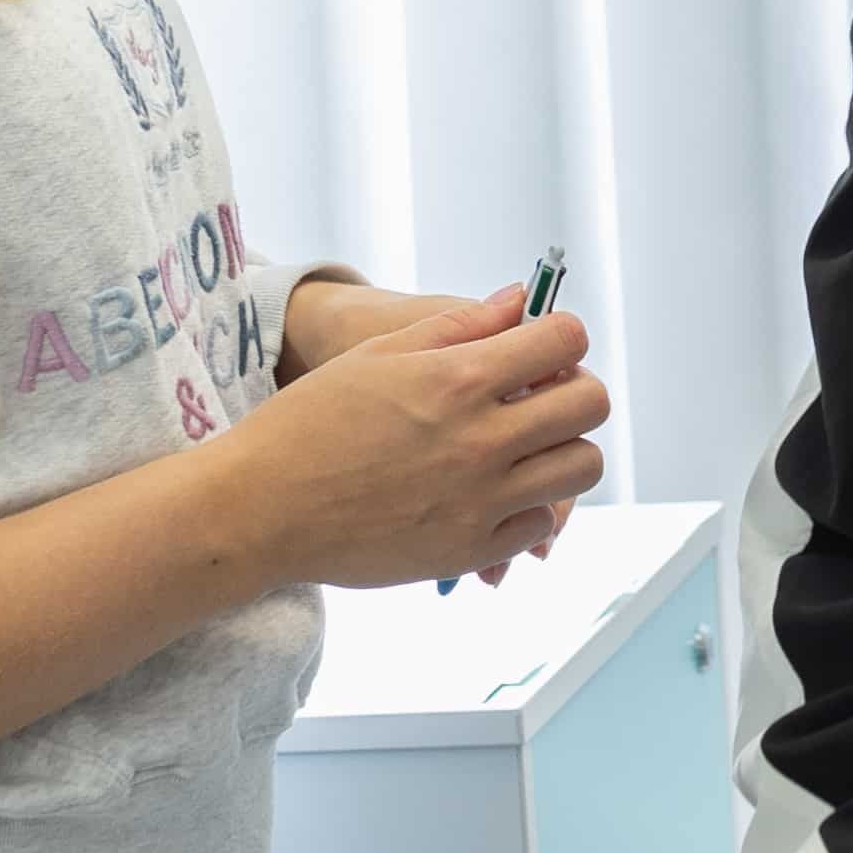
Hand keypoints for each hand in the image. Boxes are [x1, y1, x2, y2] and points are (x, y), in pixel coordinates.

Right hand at [220, 293, 607, 590]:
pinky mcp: (470, 549)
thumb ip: (460, 326)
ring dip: (565, 449)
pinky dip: (530, 506)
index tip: (545, 348)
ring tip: (529, 448)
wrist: (261, 509)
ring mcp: (480, 500)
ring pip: (582, 468)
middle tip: (543, 397)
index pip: (565, 341)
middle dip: (575, 390)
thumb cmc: (311, 422)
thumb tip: (519, 303)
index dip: (563, 337)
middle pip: (591, 405)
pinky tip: (496, 493)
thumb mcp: (380, 355)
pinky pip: (541, 524)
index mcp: (457, 380)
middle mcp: (480, 439)